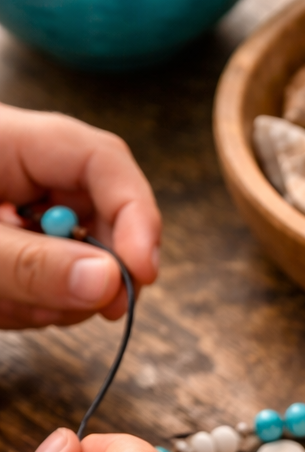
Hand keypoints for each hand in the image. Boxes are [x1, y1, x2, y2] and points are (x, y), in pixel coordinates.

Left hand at [0, 104, 159, 327]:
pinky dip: (33, 306)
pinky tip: (3, 304)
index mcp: (8, 141)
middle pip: (100, 212)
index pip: (100, 160)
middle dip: (101, 268)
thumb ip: (29, 263)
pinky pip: (48, 282)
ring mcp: (16, 213)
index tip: (143, 270)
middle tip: (104, 310)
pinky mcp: (12, 248)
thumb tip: (109, 282)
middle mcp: (21, 172)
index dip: (135, 214)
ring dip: (57, 297)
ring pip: (78, 257)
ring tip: (8, 304)